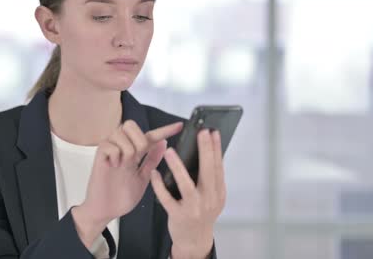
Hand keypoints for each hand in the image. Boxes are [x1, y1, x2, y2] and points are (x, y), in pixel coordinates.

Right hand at [73, 120, 182, 247]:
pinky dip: (115, 155)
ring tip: (123, 165)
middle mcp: (121, 148)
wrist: (106, 211)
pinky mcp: (99, 155)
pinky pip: (110, 145)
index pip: (150, 136)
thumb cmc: (121, 196)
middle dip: (139, 139)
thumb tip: (164, 143)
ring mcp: (110, 150)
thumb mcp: (143, 177)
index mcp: (134, 153)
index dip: (165, 130)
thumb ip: (152, 160)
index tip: (180, 126)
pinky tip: (113, 166)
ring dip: (127, 149)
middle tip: (137, 157)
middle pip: (131, 125)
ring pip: (121, 133)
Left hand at [150, 129, 225, 258]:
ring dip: (178, 167)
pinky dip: (159, 186)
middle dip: (205, 151)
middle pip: (207, 172)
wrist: (194, 241)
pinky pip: (166, 198)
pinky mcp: (178, 215)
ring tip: (170, 150)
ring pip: (186, 185)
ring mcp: (194, 208)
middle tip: (200, 132)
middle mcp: (208, 200)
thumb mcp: (212, 196)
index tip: (213, 132)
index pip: (218, 167)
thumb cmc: (201, 213)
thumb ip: (210, 178)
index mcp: (218, 192)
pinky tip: (154, 173)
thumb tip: (207, 151)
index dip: (216, 148)